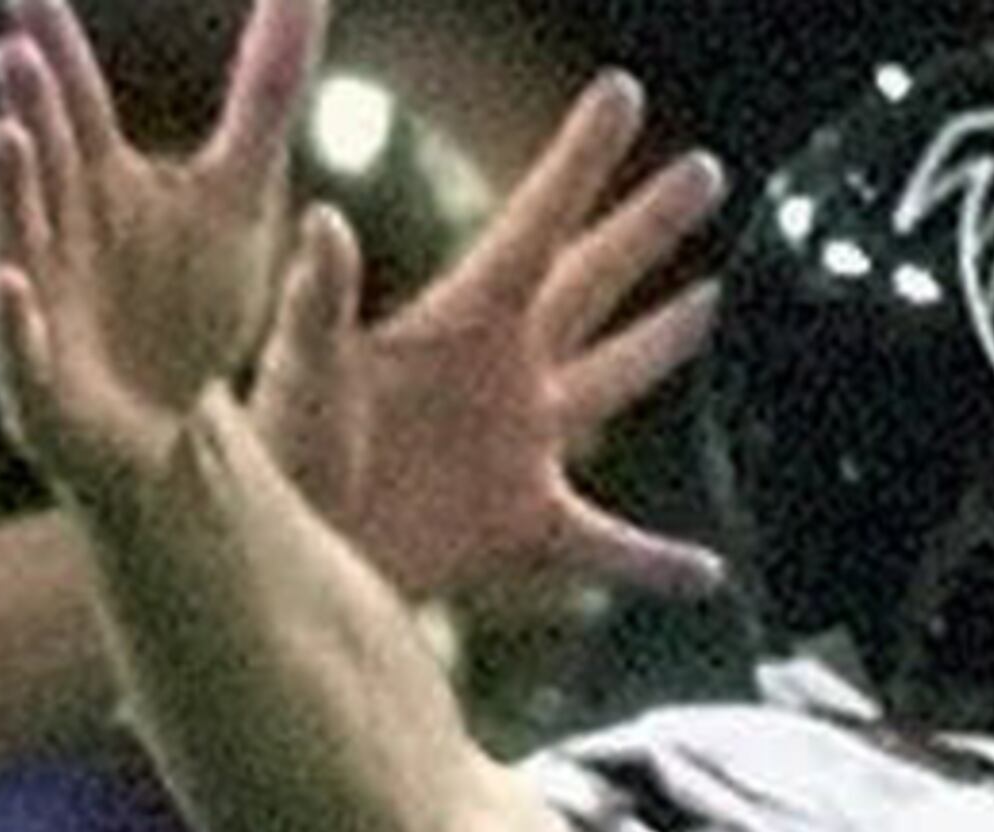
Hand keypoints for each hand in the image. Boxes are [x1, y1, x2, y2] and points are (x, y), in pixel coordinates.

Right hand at [0, 0, 329, 510]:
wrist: (168, 430)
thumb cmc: (189, 300)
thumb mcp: (242, 192)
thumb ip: (264, 92)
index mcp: (96, 180)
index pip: (74, 102)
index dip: (55, 51)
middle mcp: (56, 229)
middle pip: (44, 160)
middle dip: (31, 110)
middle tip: (18, 51)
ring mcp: (40, 301)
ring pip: (20, 238)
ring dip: (11, 192)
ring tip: (3, 136)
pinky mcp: (41, 380)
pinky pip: (20, 345)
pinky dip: (14, 318)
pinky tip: (12, 283)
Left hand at [247, 71, 728, 602]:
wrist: (288, 547)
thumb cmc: (281, 450)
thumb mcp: (298, 364)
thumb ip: (320, 299)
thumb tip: (325, 221)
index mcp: (462, 324)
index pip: (537, 226)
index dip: (580, 160)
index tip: (622, 94)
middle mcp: (506, 373)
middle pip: (595, 282)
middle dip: (648, 226)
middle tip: (704, 172)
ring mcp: (523, 446)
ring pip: (615, 382)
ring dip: (664, 343)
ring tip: (711, 304)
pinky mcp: (526, 523)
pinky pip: (609, 548)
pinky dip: (655, 563)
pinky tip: (706, 574)